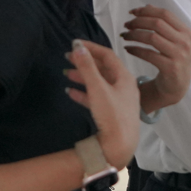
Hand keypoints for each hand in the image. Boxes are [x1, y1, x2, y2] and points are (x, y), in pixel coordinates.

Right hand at [64, 40, 139, 167]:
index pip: (107, 55)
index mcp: (124, 77)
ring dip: (82, 77)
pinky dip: (84, 93)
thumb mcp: (98, 88)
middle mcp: (123, 86)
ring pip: (98, 84)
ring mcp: (118, 100)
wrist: (120, 146)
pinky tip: (70, 92)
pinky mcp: (112, 114)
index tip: (74, 43)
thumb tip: (78, 46)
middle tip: (67, 57)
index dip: (91, 47)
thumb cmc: (112, 115)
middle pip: (102, 69)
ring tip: (66, 73)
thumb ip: (87, 67)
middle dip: (85, 62)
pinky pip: (96, 98)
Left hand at [123, 6, 190, 111]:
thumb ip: (163, 23)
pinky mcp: (170, 68)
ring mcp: (179, 55)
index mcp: (186, 31)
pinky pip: (148, 54)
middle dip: (138, 22)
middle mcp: (184, 42)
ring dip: (134, 35)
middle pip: (157, 23)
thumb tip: (147, 6)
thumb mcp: (173, 40)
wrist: (178, 86)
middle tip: (126, 25)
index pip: (165, 14)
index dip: (146, 10)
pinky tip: (127, 49)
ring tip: (124, 36)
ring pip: (151, 37)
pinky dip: (135, 50)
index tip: (132, 12)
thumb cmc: (173, 59)